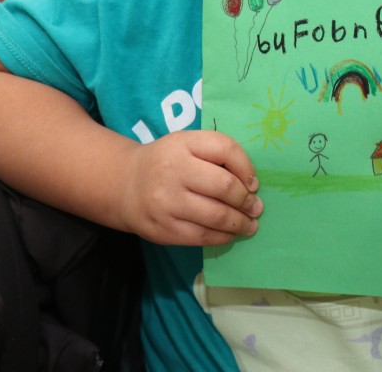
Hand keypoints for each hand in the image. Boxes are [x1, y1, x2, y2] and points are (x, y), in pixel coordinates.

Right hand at [118, 130, 261, 245]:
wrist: (125, 184)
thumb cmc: (167, 162)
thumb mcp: (188, 145)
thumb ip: (218, 154)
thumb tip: (251, 184)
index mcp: (183, 143)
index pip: (226, 149)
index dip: (247, 167)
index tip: (253, 183)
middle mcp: (173, 170)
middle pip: (224, 186)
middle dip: (246, 200)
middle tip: (256, 207)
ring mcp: (167, 202)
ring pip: (216, 215)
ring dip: (240, 222)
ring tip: (250, 224)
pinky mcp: (163, 229)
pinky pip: (202, 236)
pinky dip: (223, 237)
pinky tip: (230, 233)